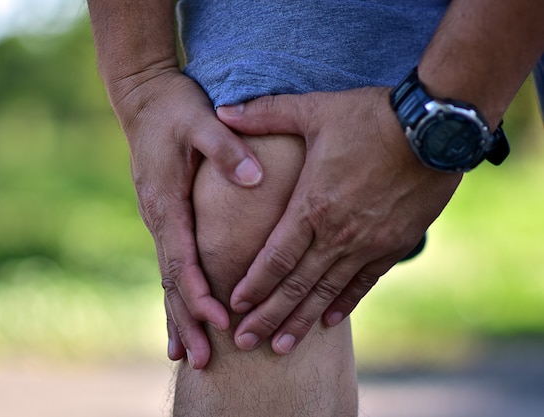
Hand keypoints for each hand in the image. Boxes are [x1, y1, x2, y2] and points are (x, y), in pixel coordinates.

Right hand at [108, 68, 262, 367]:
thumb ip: (226, 149)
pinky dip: (176, 296)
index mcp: (166, 201)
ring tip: (189, 356)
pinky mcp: (166, 218)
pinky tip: (182, 318)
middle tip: (203, 361)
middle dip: (187, 321)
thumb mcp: (202, 120)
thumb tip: (255, 178)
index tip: (220, 320)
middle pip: (171, 281)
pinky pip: (172, 265)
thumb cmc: (175, 109)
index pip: (182, 258)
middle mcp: (158, 218)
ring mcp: (159, 220)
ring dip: (179, 318)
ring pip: (168, 279)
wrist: (144, 98)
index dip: (199, 292)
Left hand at [216, 87, 461, 353]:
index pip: (274, 257)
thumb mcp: (313, 109)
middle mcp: (337, 233)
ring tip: (280, 347)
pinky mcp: (393, 245)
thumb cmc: (370, 116)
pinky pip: (364, 283)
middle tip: (246, 344)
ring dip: (301, 321)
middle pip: (295, 285)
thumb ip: (264, 113)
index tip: (235, 307)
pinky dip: (344, 303)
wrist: (434, 128)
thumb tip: (222, 110)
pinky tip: (329, 322)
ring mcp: (367, 244)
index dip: (253, 285)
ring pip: (326, 292)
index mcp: (312, 205)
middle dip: (268, 316)